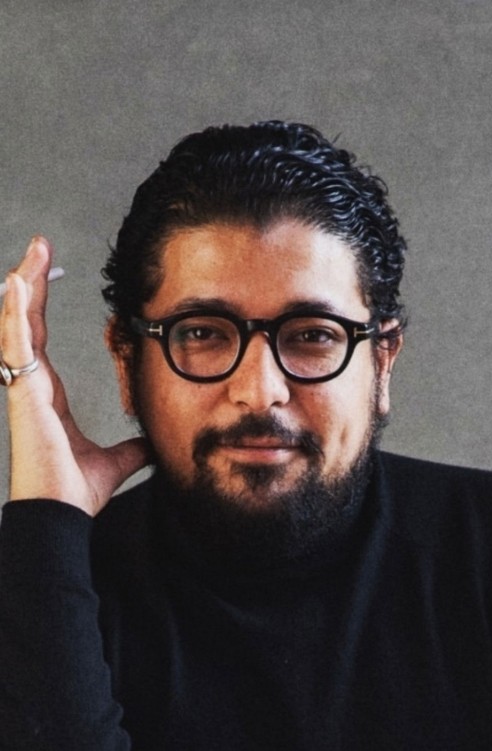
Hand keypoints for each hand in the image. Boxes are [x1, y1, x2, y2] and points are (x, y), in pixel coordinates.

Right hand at [0, 237, 148, 515]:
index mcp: (46, 392)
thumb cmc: (74, 489)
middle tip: (39, 247)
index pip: (38, 335)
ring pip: (17, 325)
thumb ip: (130, 448)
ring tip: (33, 253)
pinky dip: (15, 313)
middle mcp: (31, 383)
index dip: (37, 303)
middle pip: (26, 320)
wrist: (61, 512)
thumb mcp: (113, 461)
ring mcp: (24, 386)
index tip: (40, 273)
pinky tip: (18, 284)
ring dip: (23, 286)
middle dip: (31, 281)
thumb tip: (150, 444)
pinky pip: (16, 344)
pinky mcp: (23, 392)